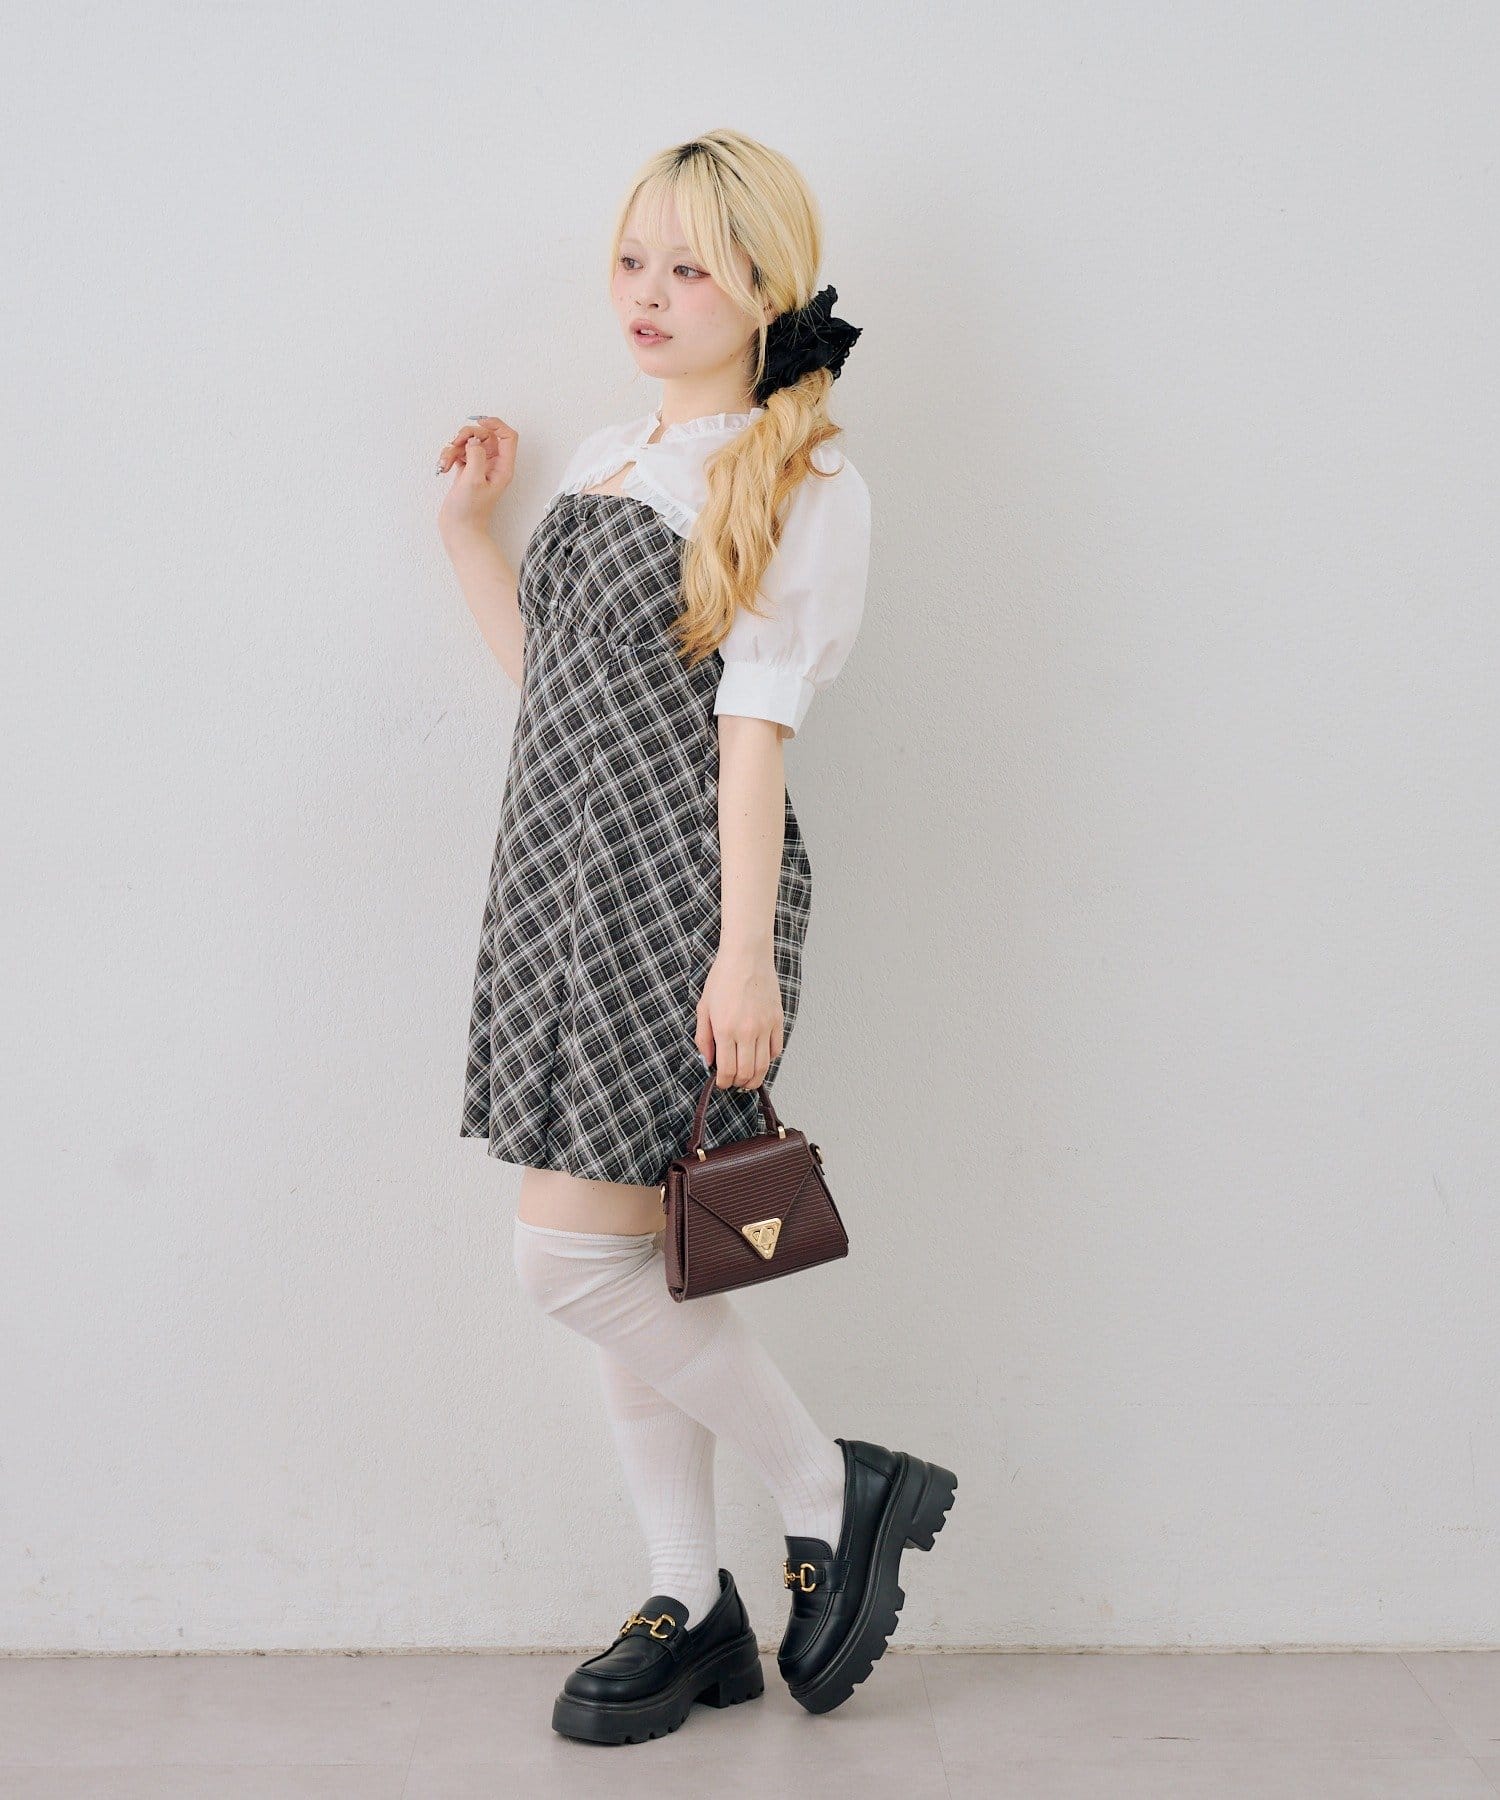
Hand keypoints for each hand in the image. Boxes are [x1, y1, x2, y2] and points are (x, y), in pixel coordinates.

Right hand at [436, 415, 516, 534]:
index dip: (495, 424)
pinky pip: (459, 452)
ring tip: (446, 462)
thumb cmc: (469, 512)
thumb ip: (476, 455)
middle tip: (456, 444)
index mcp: (502, 468)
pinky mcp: (466, 471)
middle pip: (484, 435)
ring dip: (454, 447)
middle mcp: (493, 465)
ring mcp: (479, 467)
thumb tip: (474, 439)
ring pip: (468, 443)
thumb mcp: (473, 480)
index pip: (507, 436)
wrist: (459, 530)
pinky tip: (444, 467)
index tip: (479, 422)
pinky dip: (450, 455)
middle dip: (467, 435)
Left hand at [694, 943, 783, 1090]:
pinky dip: (769, 1060)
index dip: (723, 1082)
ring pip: (763, 1065)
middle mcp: (746, 1031)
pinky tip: (760, 1059)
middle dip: (738, 1084)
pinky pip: (776, 1049)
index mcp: (724, 1029)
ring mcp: (764, 1026)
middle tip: (734, 1083)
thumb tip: (707, 1061)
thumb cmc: (723, 978)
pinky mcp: (777, 1020)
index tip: (721, 1082)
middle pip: (746, 1072)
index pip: (727, 1069)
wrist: (746, 956)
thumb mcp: (703, 1007)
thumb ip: (703, 1038)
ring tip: (748, 1080)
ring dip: (755, 1078)